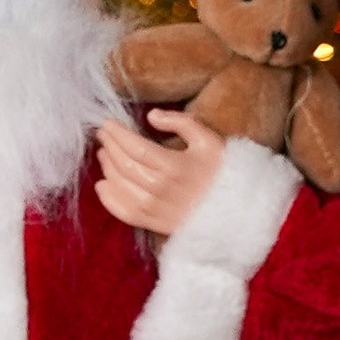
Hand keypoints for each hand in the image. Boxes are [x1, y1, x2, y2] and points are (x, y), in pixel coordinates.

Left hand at [93, 107, 225, 237]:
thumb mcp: (209, 140)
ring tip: (103, 153)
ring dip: (106, 167)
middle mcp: (161, 188)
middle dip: (110, 146)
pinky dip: (108, 198)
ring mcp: (156, 209)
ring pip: (120, 185)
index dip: (117, 133)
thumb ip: (180, 122)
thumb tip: (151, 116)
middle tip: (103, 134)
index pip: (134, 146)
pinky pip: (123, 212)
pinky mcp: (154, 224)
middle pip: (124, 164)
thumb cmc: (222, 171)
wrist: (236, 211)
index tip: (107, 123)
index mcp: (175, 166)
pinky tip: (103, 184)